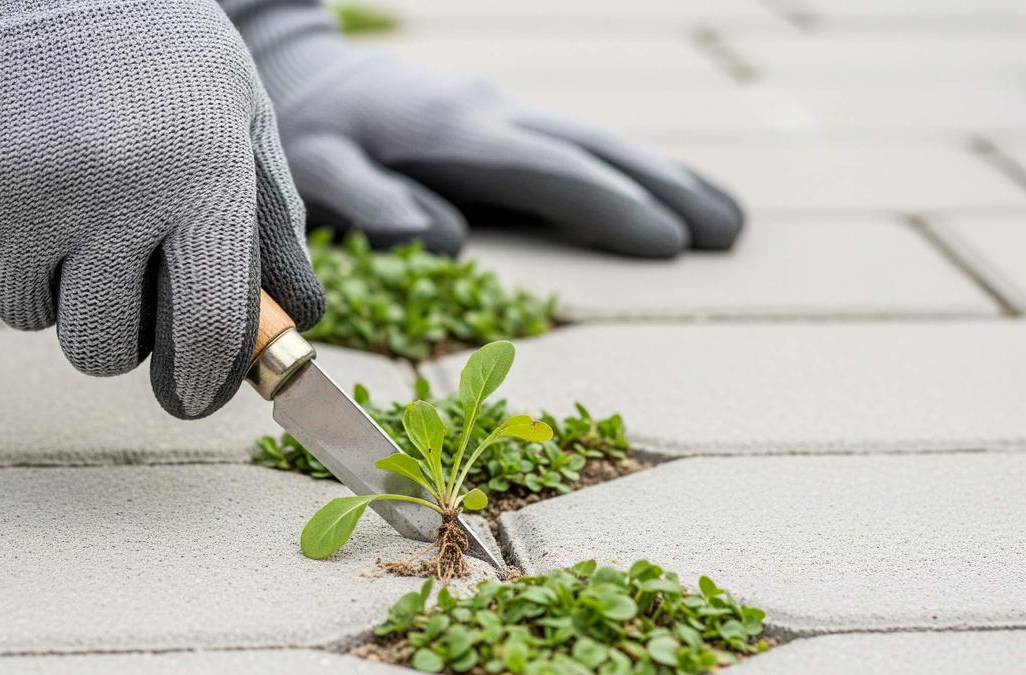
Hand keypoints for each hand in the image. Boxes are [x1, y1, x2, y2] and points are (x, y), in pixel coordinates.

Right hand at [0, 0, 323, 418]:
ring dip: (54, 286)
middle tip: (126, 292)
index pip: (203, 332)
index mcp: (201, 181)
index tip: (194, 396)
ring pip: (29, 314)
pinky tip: (20, 185)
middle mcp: (111, 195)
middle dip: (119, 340)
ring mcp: (20, 191)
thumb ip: (273, 229)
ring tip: (72, 212)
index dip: (201, 384)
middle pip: (103, 347)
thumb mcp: (243, 124)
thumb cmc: (164, 55)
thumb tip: (298, 322)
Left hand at [224, 1, 743, 257]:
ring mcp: (504, 112)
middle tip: (732, 232)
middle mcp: (493, 116)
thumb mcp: (320, 166)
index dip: (609, 208)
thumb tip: (446, 241)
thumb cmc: (312, 131)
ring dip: (664, 176)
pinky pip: (579, 141)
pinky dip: (630, 166)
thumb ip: (373, 200)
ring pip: (598, 141)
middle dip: (665, 190)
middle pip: (593, 152)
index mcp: (456, 134)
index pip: (547, 173)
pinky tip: (658, 186)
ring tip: (726, 216)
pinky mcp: (503, 118)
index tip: (670, 243)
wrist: (309, 70)